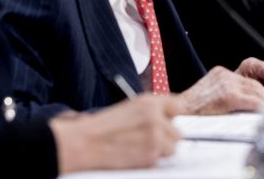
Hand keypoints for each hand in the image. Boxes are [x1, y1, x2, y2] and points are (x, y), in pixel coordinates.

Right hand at [51, 94, 182, 172]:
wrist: (85, 142)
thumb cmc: (104, 126)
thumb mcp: (130, 108)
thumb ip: (152, 110)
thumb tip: (170, 118)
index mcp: (150, 102)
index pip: (178, 107)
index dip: (173, 117)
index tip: (169, 123)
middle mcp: (155, 117)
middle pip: (177, 132)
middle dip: (166, 138)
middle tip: (148, 140)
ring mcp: (154, 137)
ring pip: (172, 148)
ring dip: (160, 151)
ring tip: (139, 148)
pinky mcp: (150, 155)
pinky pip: (159, 161)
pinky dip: (149, 161)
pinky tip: (133, 155)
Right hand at [178, 66, 263, 114]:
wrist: (175, 114)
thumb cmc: (190, 113)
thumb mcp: (211, 100)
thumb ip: (228, 98)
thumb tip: (249, 108)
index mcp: (221, 74)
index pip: (248, 78)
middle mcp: (225, 74)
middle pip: (255, 83)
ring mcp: (226, 83)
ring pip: (256, 90)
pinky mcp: (227, 94)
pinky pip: (252, 100)